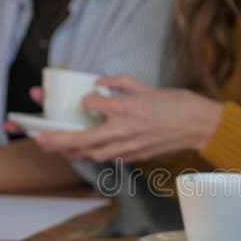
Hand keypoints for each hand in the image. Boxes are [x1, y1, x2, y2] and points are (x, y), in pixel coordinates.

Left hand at [35, 75, 224, 162]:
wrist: (199, 125)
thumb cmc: (178, 104)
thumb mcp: (148, 86)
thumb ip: (122, 83)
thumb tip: (102, 82)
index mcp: (125, 107)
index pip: (91, 103)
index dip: (86, 100)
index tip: (88, 99)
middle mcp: (123, 129)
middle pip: (82, 138)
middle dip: (58, 141)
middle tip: (41, 141)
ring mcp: (130, 146)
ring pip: (94, 154)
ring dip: (75, 153)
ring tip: (62, 150)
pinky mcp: (137, 156)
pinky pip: (111, 158)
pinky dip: (99, 156)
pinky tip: (91, 153)